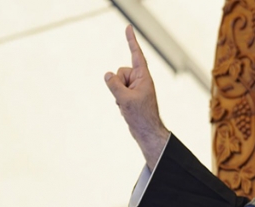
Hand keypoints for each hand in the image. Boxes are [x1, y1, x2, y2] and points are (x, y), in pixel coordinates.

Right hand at [105, 25, 169, 169]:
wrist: (146, 132)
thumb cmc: (141, 116)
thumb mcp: (124, 99)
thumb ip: (114, 84)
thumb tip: (107, 74)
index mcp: (144, 77)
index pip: (136, 55)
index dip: (131, 41)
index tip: (128, 27)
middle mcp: (140, 80)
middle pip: (120, 72)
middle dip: (119, 84)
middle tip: (128, 99)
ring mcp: (135, 88)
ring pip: (117, 82)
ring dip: (118, 94)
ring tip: (128, 105)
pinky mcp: (131, 95)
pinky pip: (118, 91)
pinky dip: (119, 100)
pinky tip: (126, 109)